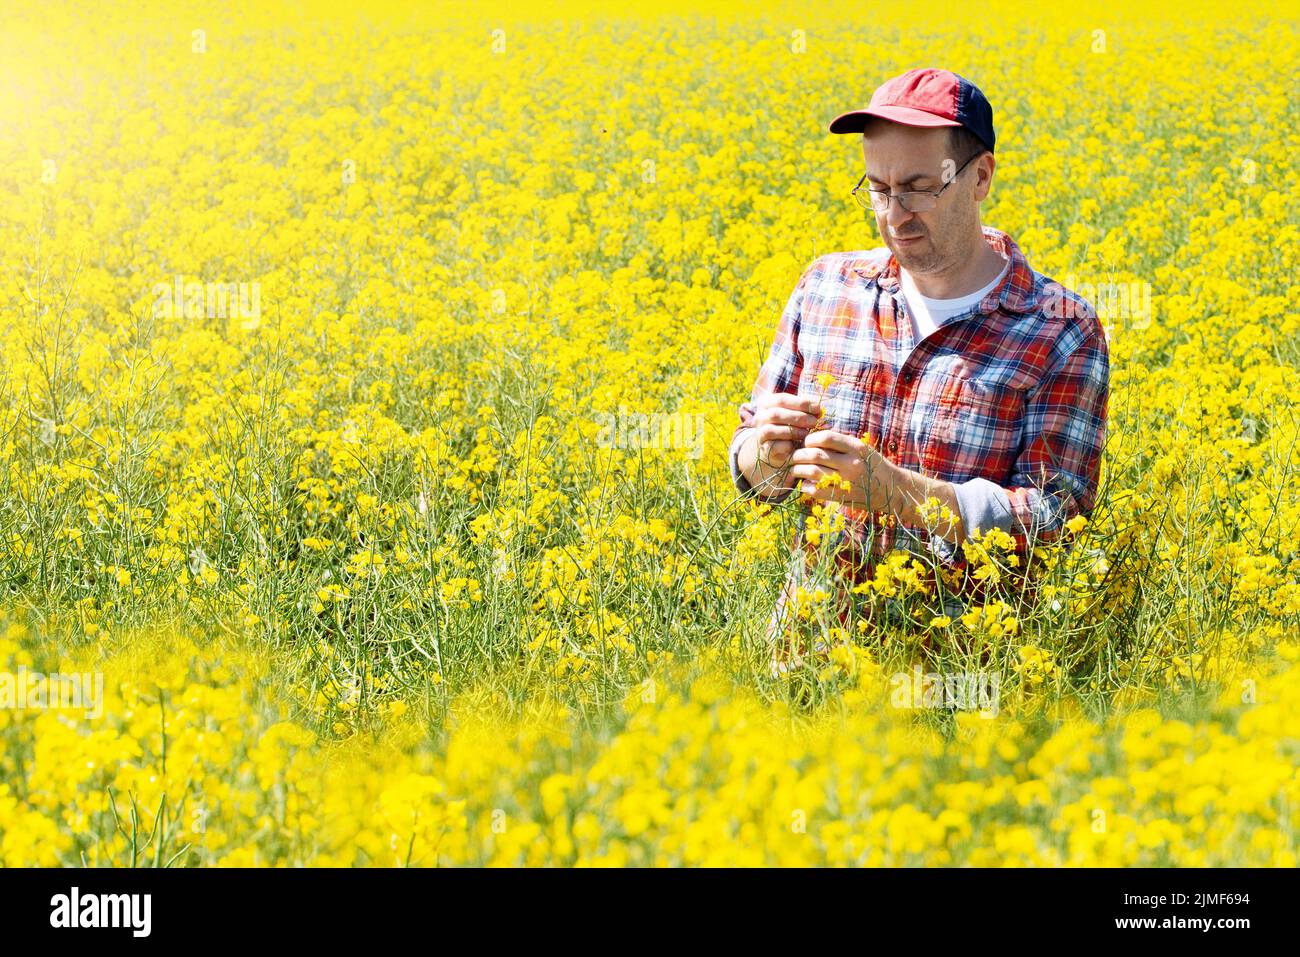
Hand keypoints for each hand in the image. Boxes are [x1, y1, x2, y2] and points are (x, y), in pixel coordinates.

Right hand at [741, 393, 822, 492]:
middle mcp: (759, 417)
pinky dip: (787, 444)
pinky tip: (799, 444)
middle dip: (798, 417)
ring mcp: (760, 433)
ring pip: (771, 429)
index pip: (782, 399)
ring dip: (792, 431)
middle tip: (814, 422)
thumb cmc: (789, 426)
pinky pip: (774, 445)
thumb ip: (805, 410)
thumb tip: (819, 410)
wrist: (775, 449)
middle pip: (776, 414)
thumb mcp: (795, 414)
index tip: (818, 408)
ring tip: (807, 433)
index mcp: (766, 403)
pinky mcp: (764, 449)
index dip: (801, 403)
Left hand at [785, 429, 899, 510]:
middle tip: (795, 456)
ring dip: (798, 469)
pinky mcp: (842, 497)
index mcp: (856, 447)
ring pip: (812, 471)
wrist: (891, 488)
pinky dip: (805, 485)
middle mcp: (852, 463)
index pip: (825, 437)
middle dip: (799, 454)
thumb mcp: (861, 448)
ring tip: (796, 468)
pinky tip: (805, 483)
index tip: (806, 442)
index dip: (810, 439)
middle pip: (815, 454)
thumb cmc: (871, 464)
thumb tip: (811, 437)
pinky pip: (815, 490)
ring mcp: (847, 481)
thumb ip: (840, 443)